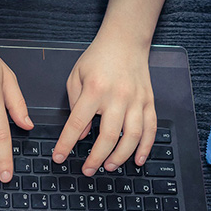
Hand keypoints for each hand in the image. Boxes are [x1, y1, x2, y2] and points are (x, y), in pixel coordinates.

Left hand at [53, 37, 156, 175]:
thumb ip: (75, 105)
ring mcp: (136, 100)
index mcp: (95, 90)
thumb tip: (82, 133)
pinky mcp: (149, 101)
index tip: (59, 157)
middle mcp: (118, 97)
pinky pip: (150, 129)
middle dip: (96, 158)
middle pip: (108, 136)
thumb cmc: (97, 58)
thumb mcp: (76, 77)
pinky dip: (145, 147)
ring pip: (132, 137)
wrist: (125, 41)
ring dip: (120, 156)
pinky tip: (137, 160)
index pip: (77, 124)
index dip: (66, 144)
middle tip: (87, 170)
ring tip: (109, 166)